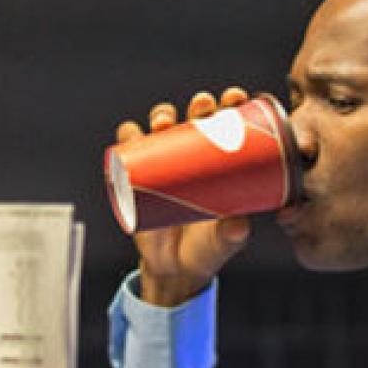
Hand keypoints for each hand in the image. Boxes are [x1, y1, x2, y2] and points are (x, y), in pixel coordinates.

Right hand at [115, 87, 252, 306]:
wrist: (175, 268)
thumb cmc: (208, 247)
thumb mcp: (224, 242)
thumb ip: (232, 235)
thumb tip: (239, 225)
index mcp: (221, 161)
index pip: (228, 124)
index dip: (230, 104)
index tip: (235, 99)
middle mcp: (193, 154)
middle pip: (195, 116)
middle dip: (200, 104)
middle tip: (203, 107)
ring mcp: (165, 162)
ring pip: (161, 125)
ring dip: (163, 114)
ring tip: (165, 122)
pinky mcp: (138, 175)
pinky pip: (129, 148)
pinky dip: (129, 136)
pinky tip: (134, 134)